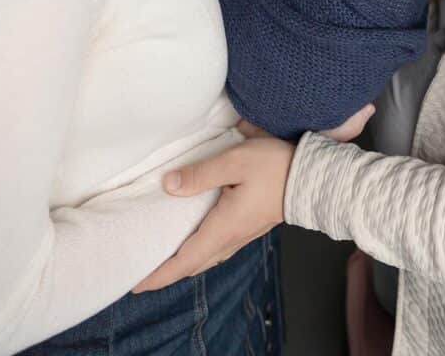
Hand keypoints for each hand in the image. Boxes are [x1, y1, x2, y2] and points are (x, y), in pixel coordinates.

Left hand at [131, 105, 373, 292]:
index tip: (131, 282)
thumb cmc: (275, 167)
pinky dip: (197, 252)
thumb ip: (200, 174)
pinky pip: (215, 248)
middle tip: (138, 272)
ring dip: (181, 263)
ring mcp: (241, 235)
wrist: (313, 177)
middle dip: (163, 273)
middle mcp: (229, 239)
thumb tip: (167, 185)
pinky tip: (193, 240)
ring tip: (161, 259)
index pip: (181, 261)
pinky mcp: (248, 226)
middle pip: (190, 265)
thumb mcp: (235, 161)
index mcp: (222, 229)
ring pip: (204, 258)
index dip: (155, 274)